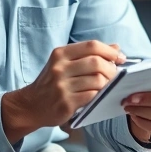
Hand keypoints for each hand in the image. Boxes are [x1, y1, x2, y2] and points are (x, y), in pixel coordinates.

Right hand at [2, 40, 124, 141]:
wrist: (31, 105)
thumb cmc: (52, 83)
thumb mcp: (65, 63)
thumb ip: (89, 54)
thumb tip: (116, 47)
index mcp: (60, 54)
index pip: (92, 46)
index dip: (110, 51)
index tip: (120, 57)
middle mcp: (59, 68)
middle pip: (96, 62)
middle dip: (111, 68)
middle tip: (116, 75)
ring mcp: (62, 86)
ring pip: (97, 80)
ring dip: (108, 83)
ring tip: (107, 86)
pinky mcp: (66, 103)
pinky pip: (92, 96)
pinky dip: (100, 95)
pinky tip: (99, 95)